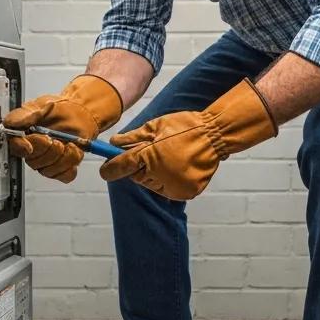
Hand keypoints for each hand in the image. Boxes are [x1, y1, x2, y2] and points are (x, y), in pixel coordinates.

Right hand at [4, 74, 121, 183]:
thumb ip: (25, 114)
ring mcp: (46, 162)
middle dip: (47, 151)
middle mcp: (32, 151)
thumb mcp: (40, 105)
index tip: (29, 146)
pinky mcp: (62, 167)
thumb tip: (15, 123)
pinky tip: (73, 152)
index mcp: (22, 136)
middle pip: (33, 162)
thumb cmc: (58, 110)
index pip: (14, 147)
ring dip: (62, 157)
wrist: (79, 113)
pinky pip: (64, 175)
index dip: (21, 148)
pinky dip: (71, 163)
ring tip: (69, 144)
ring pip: (48, 171)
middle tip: (55, 140)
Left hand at [99, 79, 276, 200]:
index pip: (121, 167)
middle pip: (137, 177)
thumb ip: (132, 137)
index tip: (105, 170)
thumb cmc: (184, 127)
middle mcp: (159, 176)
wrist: (215, 135)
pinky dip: (171, 181)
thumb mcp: (155, 126)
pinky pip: (170, 189)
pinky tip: (180, 166)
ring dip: (155, 175)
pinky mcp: (185, 193)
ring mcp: (173, 187)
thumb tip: (114, 143)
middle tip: (153, 153)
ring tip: (171, 157)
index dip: (111, 168)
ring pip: (153, 185)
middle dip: (140, 167)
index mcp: (149, 156)